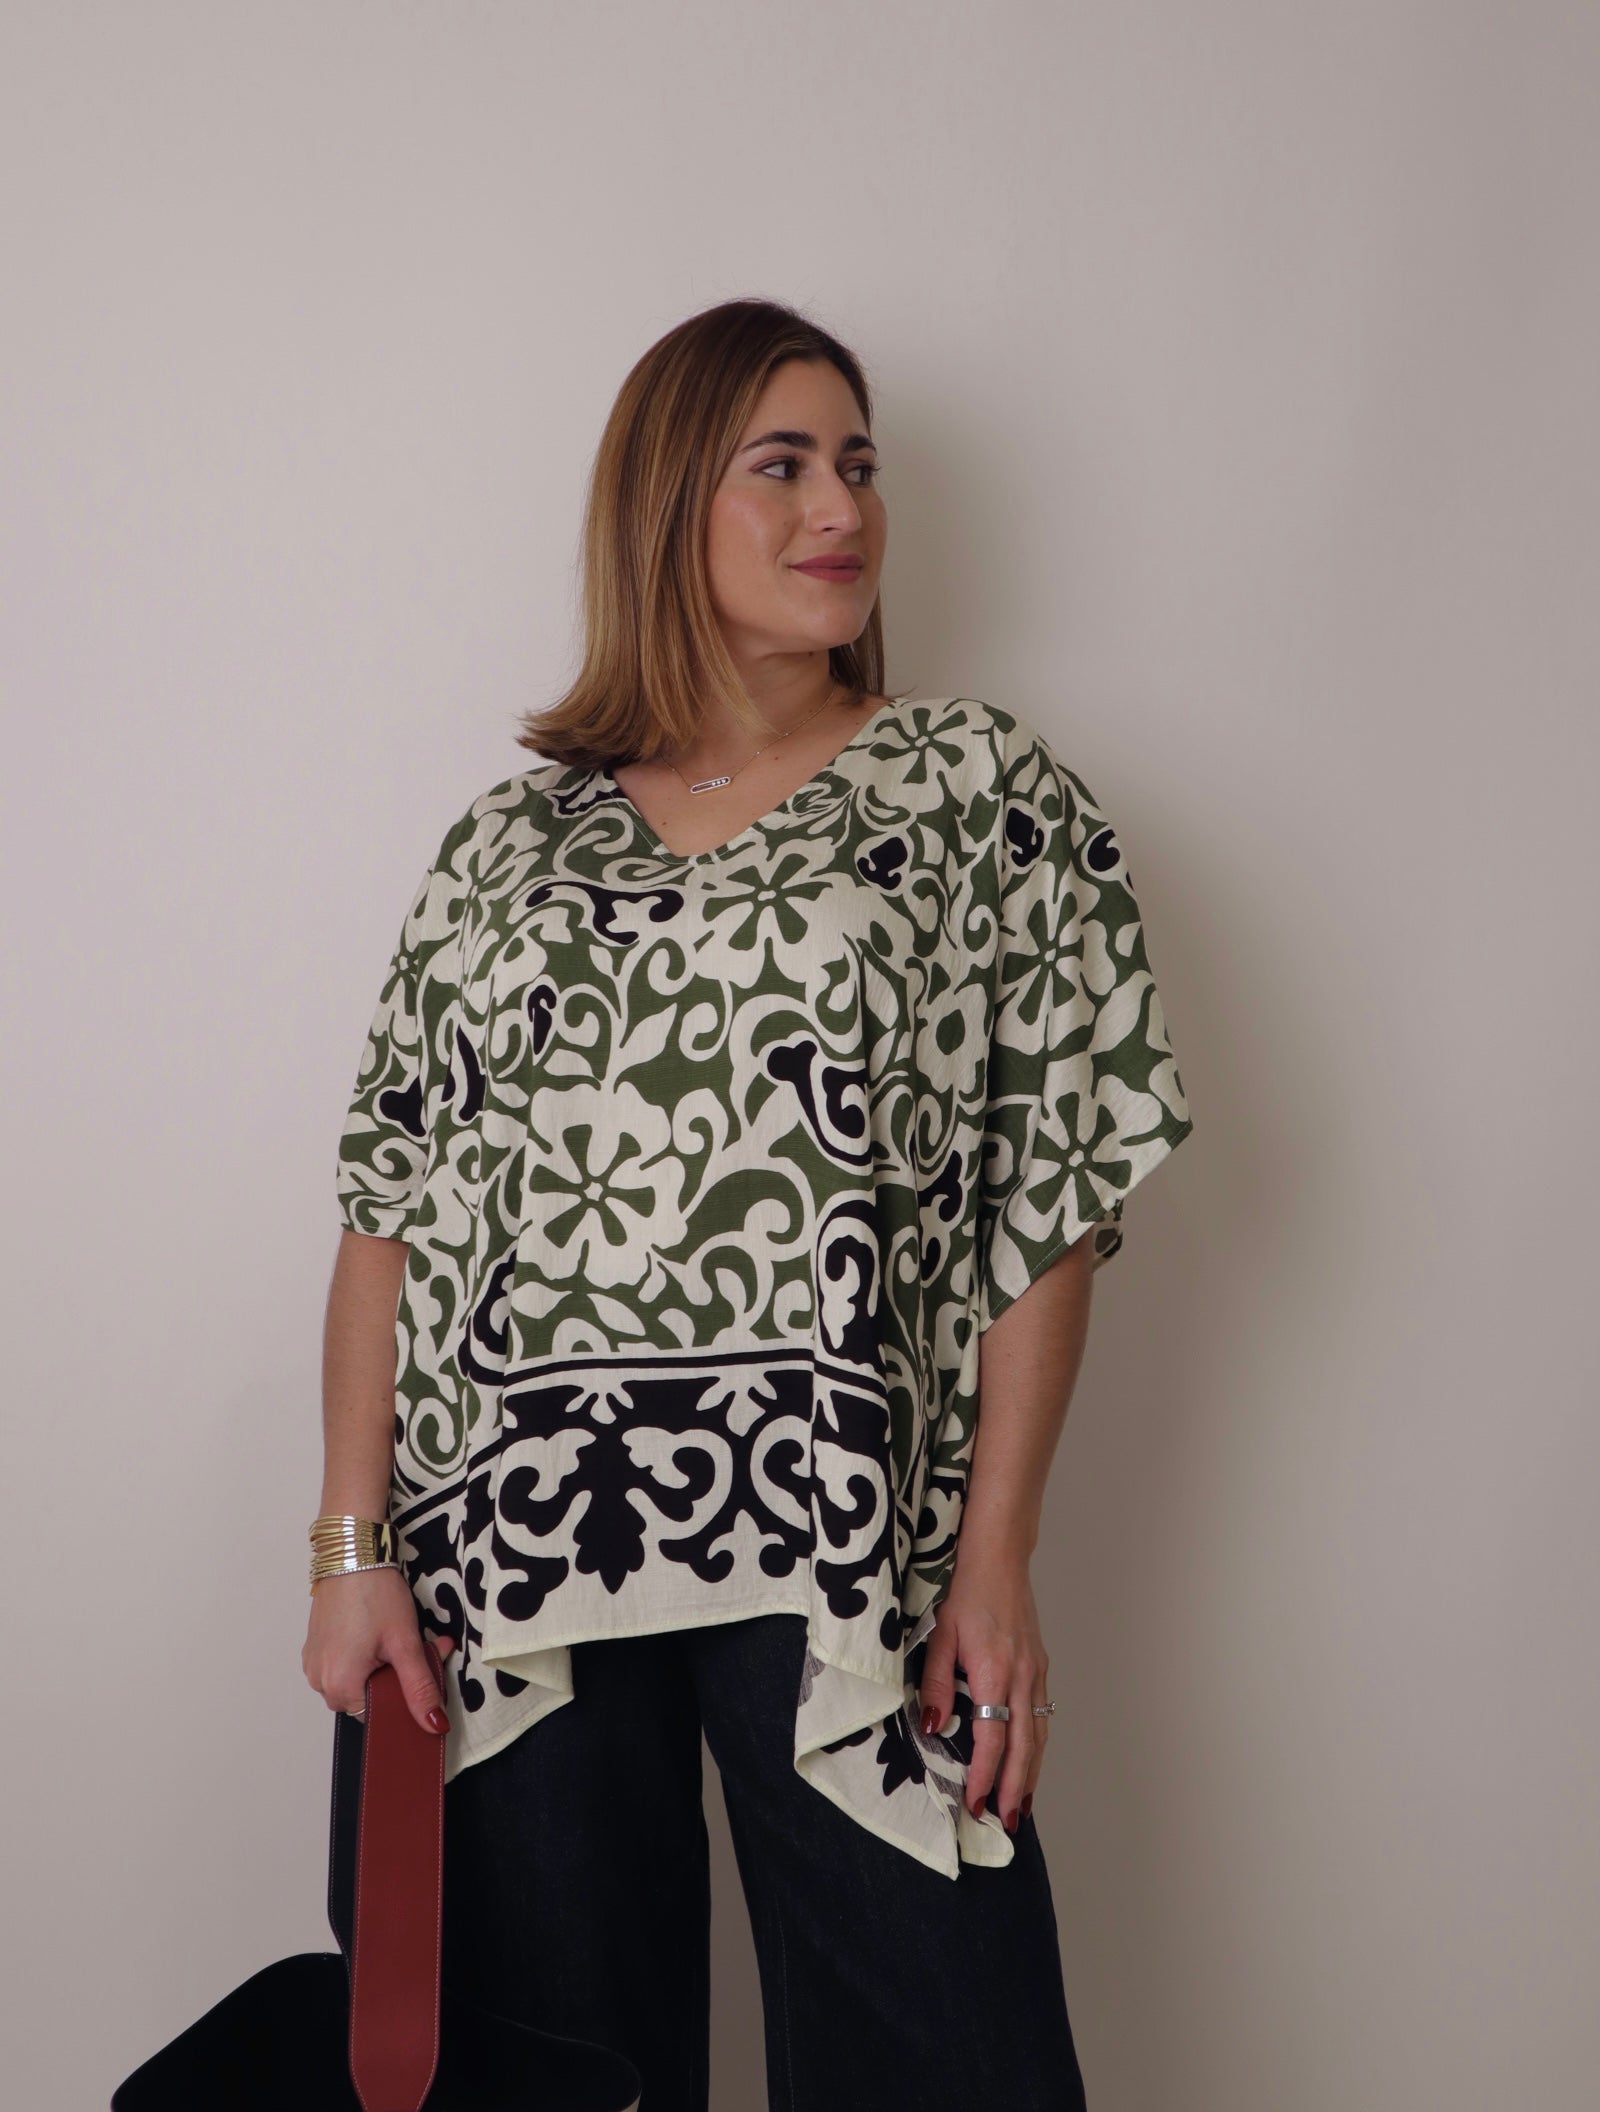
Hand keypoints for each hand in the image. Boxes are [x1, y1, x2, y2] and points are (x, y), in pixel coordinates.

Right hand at [302, 1564, 455, 1736]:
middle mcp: (319, 1680)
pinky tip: (373, 1634)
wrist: (352, 1554)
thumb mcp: (405, 1642)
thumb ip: (419, 1687)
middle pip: (364, 1698)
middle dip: (391, 1680)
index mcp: (340, 1686)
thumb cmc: (375, 1593)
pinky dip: (359, 1657)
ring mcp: (313, 1663)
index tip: (417, 1675)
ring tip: (390, 1638)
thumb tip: (433, 1725)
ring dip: (376, 1667)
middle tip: (408, 1650)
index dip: (402, 1698)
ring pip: (353, 1681)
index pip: (376, 1716)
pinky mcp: (314, 1647)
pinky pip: (340, 1666)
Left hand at [916, 1546, 1048, 1832]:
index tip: (974, 1805)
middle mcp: (1022, 1676)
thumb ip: (936, 1681)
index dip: (983, 1776)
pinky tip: (1030, 1761)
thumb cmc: (965, 1590)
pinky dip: (1037, 1746)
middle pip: (1024, 1747)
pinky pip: (1041, 1716)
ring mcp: (1036, 1671)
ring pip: (1039, 1734)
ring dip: (1031, 1773)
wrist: (999, 1557)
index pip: (991, 1739)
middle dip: (1014, 1789)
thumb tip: (931, 1725)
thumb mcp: (939, 1633)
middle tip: (1007, 1823)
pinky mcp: (1039, 1666)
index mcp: (995, 1671)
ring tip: (1021, 1806)